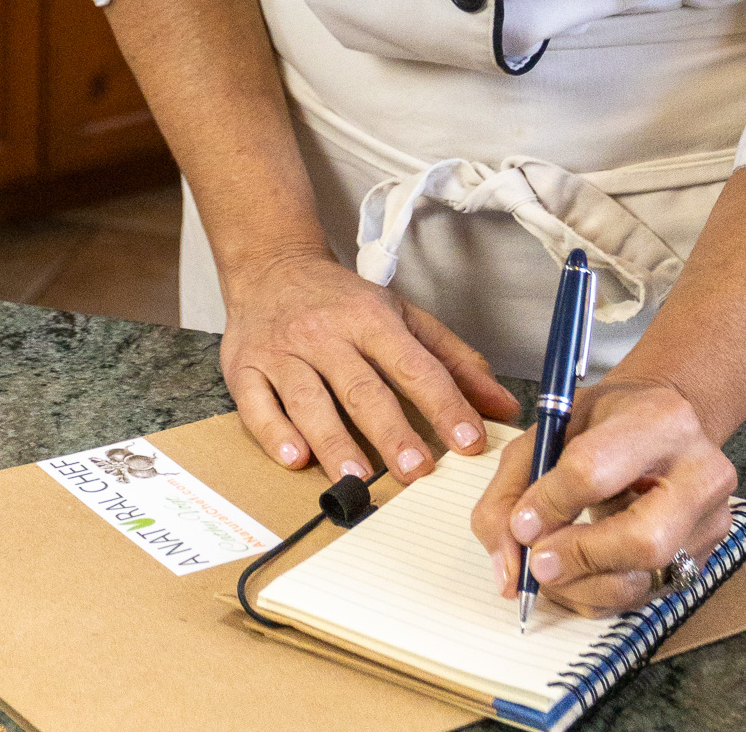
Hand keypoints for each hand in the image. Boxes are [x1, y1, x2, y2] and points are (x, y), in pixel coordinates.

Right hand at [221, 250, 520, 483]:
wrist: (271, 267)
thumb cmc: (341, 301)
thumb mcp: (403, 316)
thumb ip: (453, 361)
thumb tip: (502, 407)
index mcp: (370, 319)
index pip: (413, 365)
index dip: (443, 403)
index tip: (468, 440)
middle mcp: (325, 334)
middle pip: (361, 388)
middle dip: (391, 431)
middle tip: (415, 471)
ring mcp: (281, 352)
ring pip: (308, 400)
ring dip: (333, 441)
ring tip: (357, 478)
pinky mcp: (243, 369)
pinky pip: (256, 404)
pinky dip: (274, 432)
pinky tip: (295, 458)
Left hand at [470, 378, 736, 616]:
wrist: (659, 427)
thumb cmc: (601, 427)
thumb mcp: (546, 434)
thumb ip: (510, 492)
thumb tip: (507, 568)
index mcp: (659, 421)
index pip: (594, 472)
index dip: (549, 505)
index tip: (522, 523)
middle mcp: (700, 473)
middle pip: (642, 540)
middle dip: (577, 558)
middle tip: (537, 561)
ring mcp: (709, 521)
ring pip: (643, 579)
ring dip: (579, 586)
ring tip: (549, 568)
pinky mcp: (702, 558)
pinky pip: (641, 598)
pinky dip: (594, 595)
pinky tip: (574, 575)